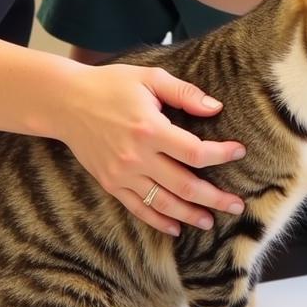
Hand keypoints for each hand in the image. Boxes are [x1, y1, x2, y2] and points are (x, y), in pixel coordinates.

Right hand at [62, 62, 246, 234]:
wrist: (66, 102)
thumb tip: (215, 107)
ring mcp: (122, 174)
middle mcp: (137, 157)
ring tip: (212, 221)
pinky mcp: (111, 184)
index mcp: (150, 129)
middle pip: (185, 185)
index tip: (239, 152)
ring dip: (190, 215)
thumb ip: (184, 93)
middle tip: (237, 206)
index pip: (194, 151)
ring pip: (163, 203)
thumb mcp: (150, 78)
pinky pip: (138, 208)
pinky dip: (158, 221)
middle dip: (215, 198)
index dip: (221, 155)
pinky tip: (176, 228)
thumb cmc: (111, 85)